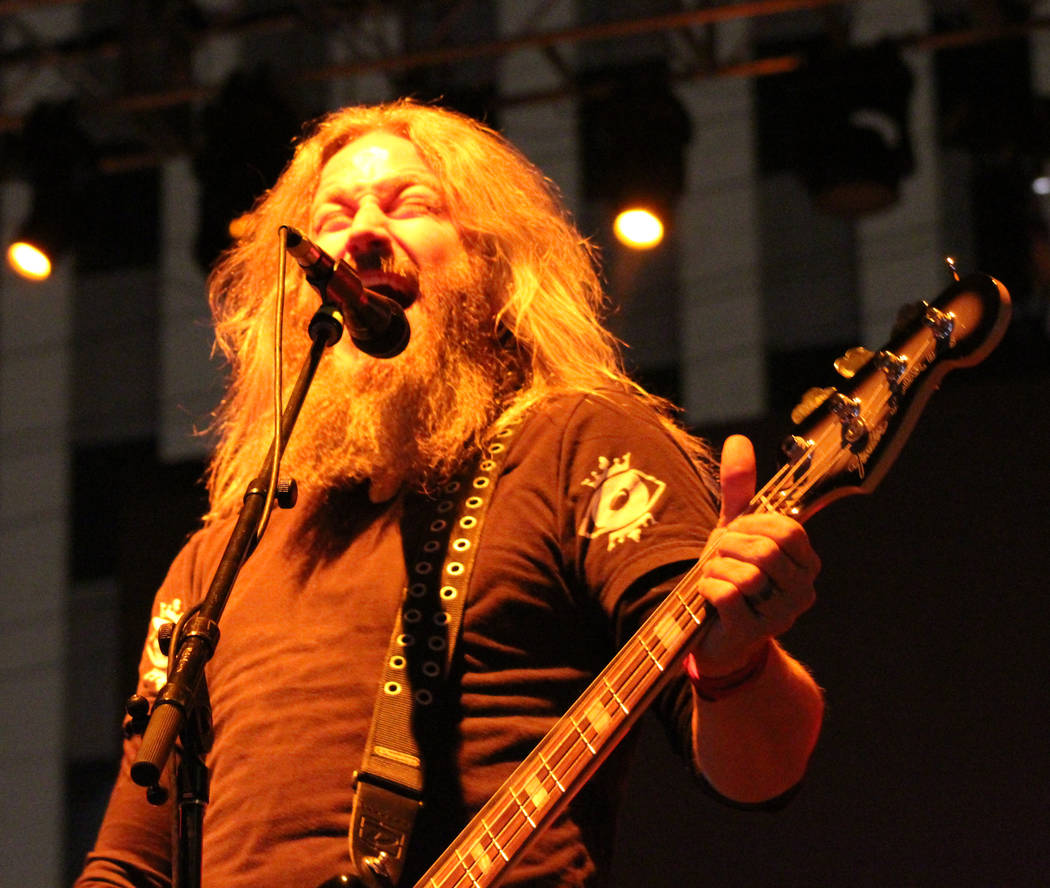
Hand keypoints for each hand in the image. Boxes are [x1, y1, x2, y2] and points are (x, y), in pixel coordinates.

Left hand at [689, 435, 819, 674]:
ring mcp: (782, 616)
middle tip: (719, 555)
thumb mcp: (734, 529)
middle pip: (764, 550)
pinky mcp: (754, 633)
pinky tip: (707, 595)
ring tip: (714, 575)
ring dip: (716, 568)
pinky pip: (725, 594)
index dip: (753, 524)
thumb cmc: (729, 575)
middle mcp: (803, 590)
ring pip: (745, 573)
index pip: (787, 528)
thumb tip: (738, 439)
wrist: (713, 634)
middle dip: (729, 545)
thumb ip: (739, 489)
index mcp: (806, 563)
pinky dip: (707, 587)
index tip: (737, 531)